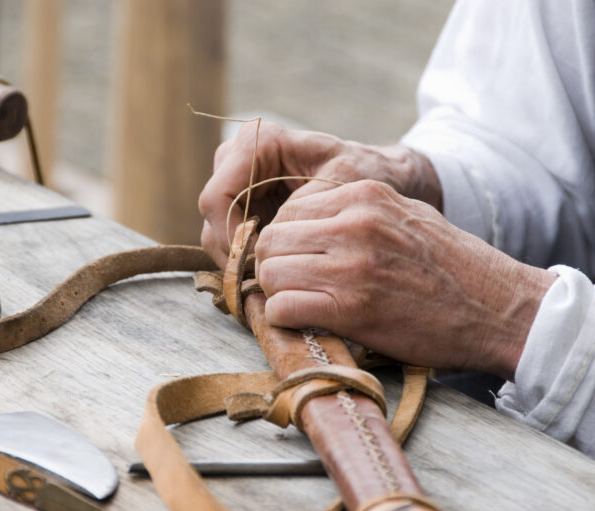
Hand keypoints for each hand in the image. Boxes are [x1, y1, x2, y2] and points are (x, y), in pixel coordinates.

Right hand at [198, 121, 440, 267]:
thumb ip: (306, 209)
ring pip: (217, 232)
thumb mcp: (347, 187)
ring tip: (273, 284)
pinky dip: (248, 262)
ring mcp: (240, 184)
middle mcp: (240, 160)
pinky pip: (232, 241)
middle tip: (264, 283)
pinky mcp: (247, 208)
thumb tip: (269, 242)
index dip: (230, 236)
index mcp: (261, 142)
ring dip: (239, 262)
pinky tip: (274, 278)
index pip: (218, 196)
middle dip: (233, 253)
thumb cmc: (368, 176)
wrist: (381, 179)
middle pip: (213, 217)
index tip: (258, 265)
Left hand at [254, 180, 555, 379]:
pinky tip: (309, 323)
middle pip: (270, 240)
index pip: (287, 211)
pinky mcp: (352, 307)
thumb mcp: (405, 217)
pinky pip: (283, 308)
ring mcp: (351, 264)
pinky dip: (286, 320)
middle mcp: (353, 222)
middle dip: (273, 267)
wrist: (498, 308)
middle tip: (291, 288)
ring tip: (301, 306)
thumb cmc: (452, 268)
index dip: (283, 242)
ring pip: (270, 272)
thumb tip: (305, 230)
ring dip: (278, 294)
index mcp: (364, 194)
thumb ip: (354, 215)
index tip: (293, 263)